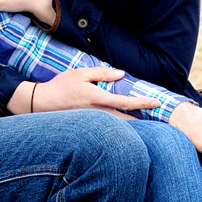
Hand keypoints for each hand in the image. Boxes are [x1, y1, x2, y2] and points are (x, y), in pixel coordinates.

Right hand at [7, 66, 159, 117]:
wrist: (41, 103)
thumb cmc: (60, 86)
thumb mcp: (80, 73)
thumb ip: (102, 73)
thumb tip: (121, 74)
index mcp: (97, 98)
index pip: (125, 102)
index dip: (143, 103)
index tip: (157, 102)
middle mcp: (97, 113)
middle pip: (126, 119)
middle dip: (144, 120)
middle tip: (159, 119)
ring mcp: (93, 122)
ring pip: (118, 126)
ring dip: (133, 125)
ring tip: (147, 122)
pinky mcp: (88, 127)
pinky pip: (108, 128)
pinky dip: (120, 126)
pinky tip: (126, 125)